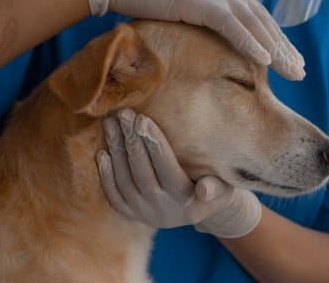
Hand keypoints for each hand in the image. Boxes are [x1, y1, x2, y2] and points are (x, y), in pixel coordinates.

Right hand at [85, 0, 305, 80]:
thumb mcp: (183, 2)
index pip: (256, 16)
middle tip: (300, 72)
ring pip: (254, 25)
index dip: (274, 39)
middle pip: (262, 21)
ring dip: (276, 50)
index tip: (288, 60)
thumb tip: (220, 20)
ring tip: (293, 73)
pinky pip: (232, 26)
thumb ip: (205, 10)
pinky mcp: (201, 2)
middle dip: (283, 48)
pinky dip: (251, 43)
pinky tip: (266, 62)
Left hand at [96, 109, 261, 237]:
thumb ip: (217, 187)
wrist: (200, 210)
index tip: (142, 119)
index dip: (154, 143)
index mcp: (187, 202)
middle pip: (142, 172)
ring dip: (116, 151)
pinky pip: (114, 195)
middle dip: (131, 141)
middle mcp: (163, 210)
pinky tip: (103, 152)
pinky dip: (106, 175)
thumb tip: (205, 190)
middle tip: (123, 114)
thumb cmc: (216, 188)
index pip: (167, 168)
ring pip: (125, 181)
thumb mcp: (225, 189)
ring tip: (111, 124)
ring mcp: (144, 214)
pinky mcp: (131, 215)